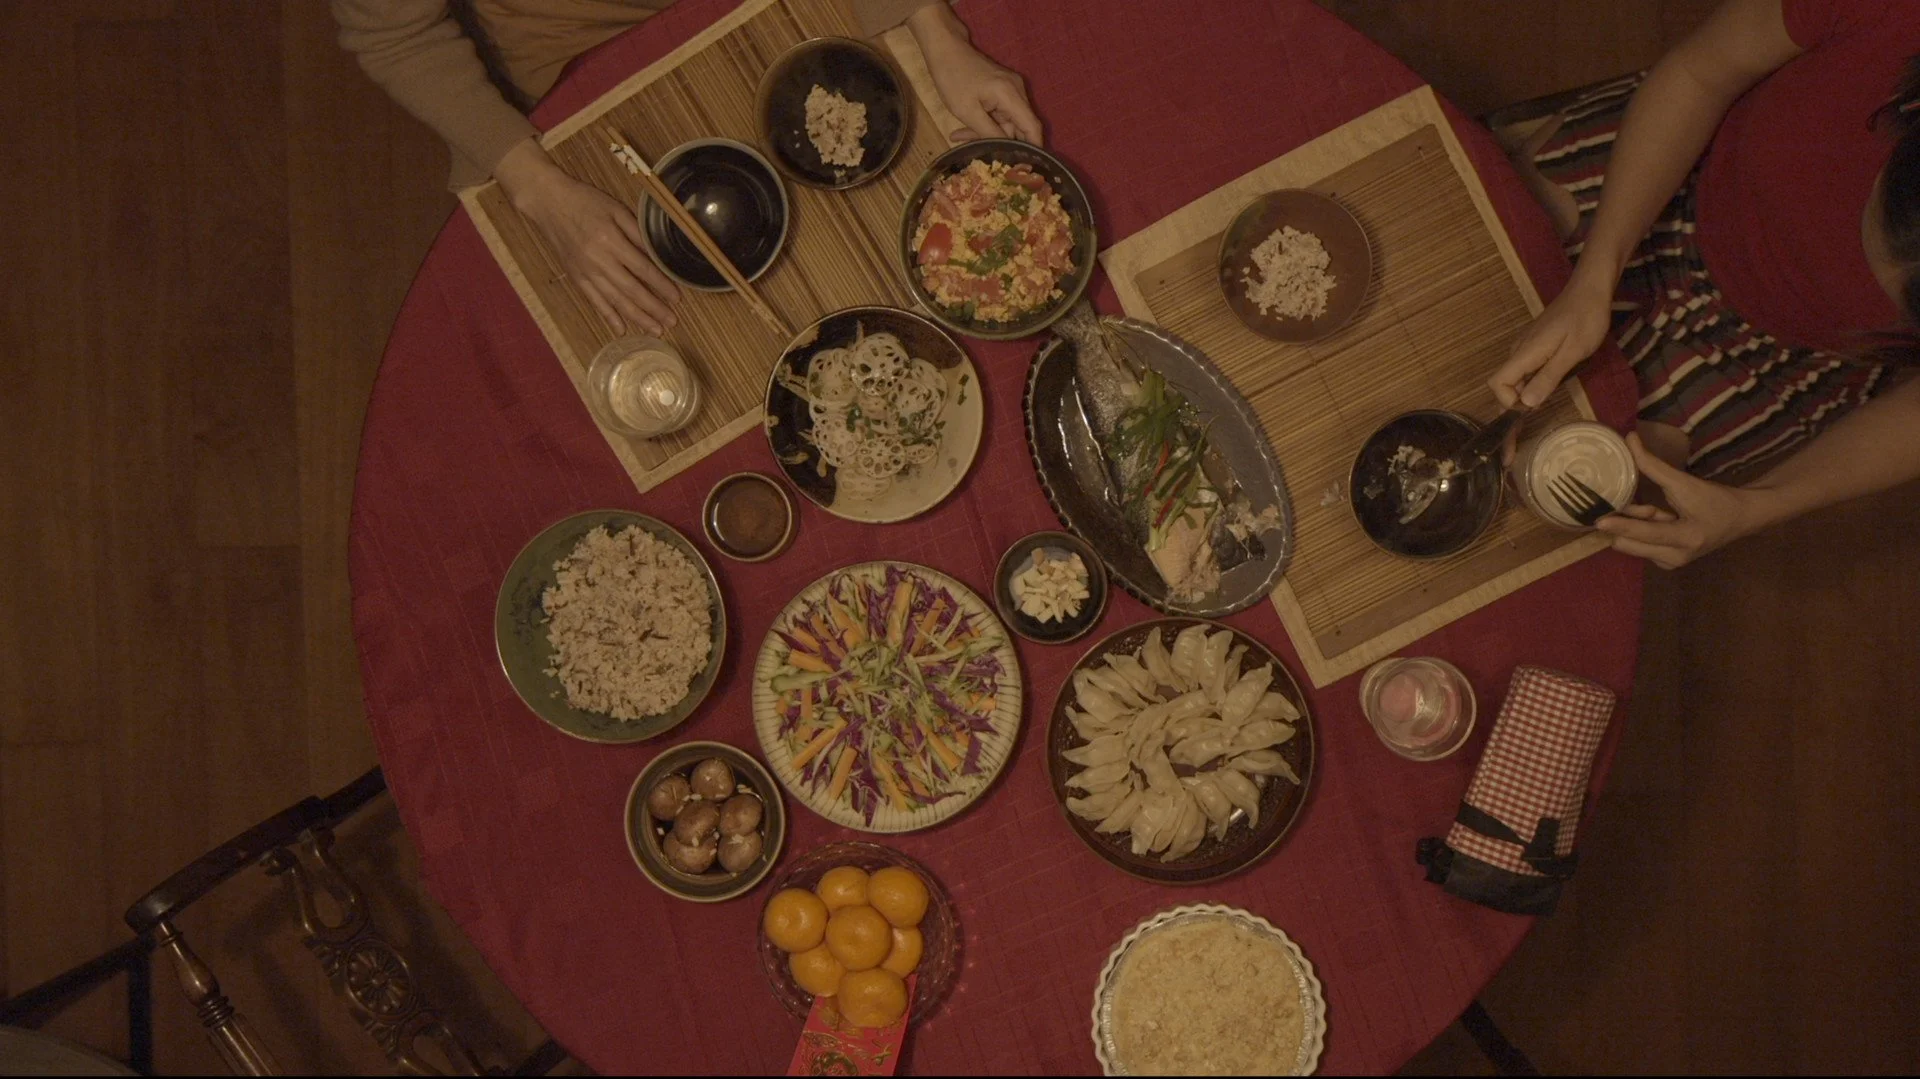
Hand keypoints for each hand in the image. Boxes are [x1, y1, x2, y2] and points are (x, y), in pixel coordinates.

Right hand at [495, 140, 681, 335]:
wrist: (549, 203)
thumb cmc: (586, 202)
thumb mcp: (616, 209)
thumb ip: (638, 232)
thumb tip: (658, 255)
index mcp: (611, 241)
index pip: (642, 269)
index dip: (661, 285)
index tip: (677, 298)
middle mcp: (598, 260)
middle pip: (631, 290)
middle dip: (653, 308)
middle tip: (671, 322)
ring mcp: (585, 272)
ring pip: (615, 300)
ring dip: (636, 317)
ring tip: (655, 330)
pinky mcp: (576, 277)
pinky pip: (594, 301)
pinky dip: (608, 316)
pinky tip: (621, 329)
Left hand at [909, 4, 1042, 143]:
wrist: (945, 49)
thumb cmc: (953, 77)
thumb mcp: (967, 111)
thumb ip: (988, 133)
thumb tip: (1004, 153)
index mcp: (1012, 95)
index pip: (1032, 128)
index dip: (1033, 150)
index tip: (1026, 170)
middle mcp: (1017, 92)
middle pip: (1018, 127)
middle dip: (1000, 143)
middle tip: (977, 156)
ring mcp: (1010, 90)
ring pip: (1005, 123)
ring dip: (985, 133)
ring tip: (959, 138)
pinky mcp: (1002, 91)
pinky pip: (998, 114)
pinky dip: (984, 123)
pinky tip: (963, 131)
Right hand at [1489, 265, 1615, 408]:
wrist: (1590, 290)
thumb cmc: (1585, 320)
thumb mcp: (1572, 352)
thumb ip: (1548, 377)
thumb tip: (1526, 403)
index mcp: (1525, 353)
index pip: (1497, 382)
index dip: (1508, 400)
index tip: (1532, 407)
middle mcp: (1518, 349)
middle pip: (1505, 381)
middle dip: (1521, 398)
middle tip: (1550, 401)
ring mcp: (1525, 344)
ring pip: (1517, 375)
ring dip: (1530, 387)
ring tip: (1558, 385)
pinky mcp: (1534, 341)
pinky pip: (1526, 366)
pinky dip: (1536, 376)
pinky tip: (1557, 372)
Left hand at [1593, 433, 1768, 568]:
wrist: (1741, 518)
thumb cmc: (1716, 500)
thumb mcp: (1685, 482)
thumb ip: (1653, 465)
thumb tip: (1629, 439)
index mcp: (1685, 539)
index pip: (1645, 533)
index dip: (1621, 525)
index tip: (1599, 521)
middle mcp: (1674, 558)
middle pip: (1629, 543)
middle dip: (1628, 522)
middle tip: (1648, 505)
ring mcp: (1670, 564)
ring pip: (1631, 544)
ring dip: (1635, 524)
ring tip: (1657, 509)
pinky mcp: (1666, 562)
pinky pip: (1639, 546)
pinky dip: (1641, 530)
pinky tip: (1659, 517)